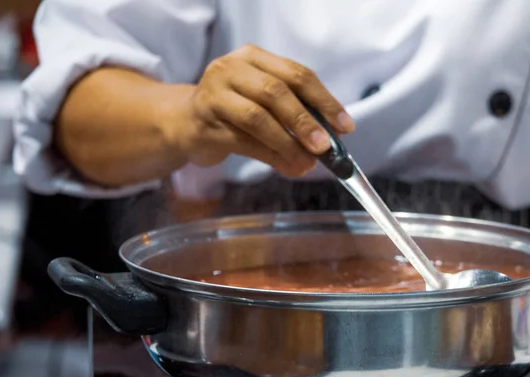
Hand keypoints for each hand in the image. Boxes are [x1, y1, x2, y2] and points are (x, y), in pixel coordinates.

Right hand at [174, 44, 355, 176]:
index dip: (324, 101)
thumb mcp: (263, 101)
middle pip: (276, 92)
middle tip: (324, 147)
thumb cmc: (233, 111)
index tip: (345, 126)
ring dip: (288, 144)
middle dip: (305, 122)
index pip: (296, 74)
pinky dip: (270, 156)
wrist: (184, 123)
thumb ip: (294, 115)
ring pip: (258, 118)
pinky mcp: (205, 124)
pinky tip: (288, 167)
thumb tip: (329, 143)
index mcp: (253, 57)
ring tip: (307, 163)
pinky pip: (243, 142)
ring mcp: (214, 95)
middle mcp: (231, 69)